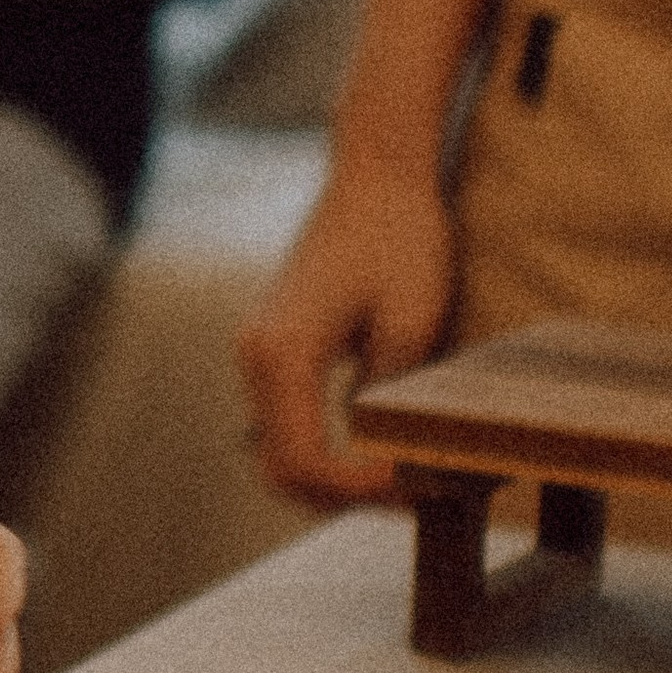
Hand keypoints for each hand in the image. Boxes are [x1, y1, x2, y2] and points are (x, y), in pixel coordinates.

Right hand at [236, 154, 456, 502]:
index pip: (305, 462)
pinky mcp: (277, 345)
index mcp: (282, 353)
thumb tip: (385, 463)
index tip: (414, 488)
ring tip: (401, 476)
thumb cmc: (400, 236)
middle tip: (410, 497)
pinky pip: (289, 419)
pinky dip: (327, 447)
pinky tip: (378, 443)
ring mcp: (261, 351)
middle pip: (280, 469)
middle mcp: (257, 356)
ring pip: (282, 448)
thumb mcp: (411, 323)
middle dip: (342, 498)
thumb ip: (386, 399)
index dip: (359, 492)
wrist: (378, 174)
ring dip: (334, 477)